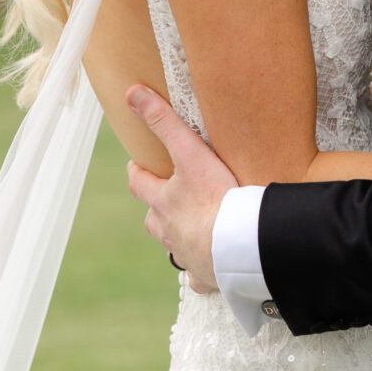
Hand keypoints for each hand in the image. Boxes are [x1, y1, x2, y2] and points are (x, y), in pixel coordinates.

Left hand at [123, 86, 236, 291]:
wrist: (239, 245)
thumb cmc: (216, 199)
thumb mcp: (190, 153)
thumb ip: (164, 121)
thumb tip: (132, 93)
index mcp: (163, 203)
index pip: (140, 185)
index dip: (138, 173)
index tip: (138, 166)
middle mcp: (169, 231)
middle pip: (153, 220)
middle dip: (156, 210)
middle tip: (166, 200)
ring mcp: (186, 256)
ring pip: (173, 247)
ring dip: (177, 238)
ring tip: (190, 230)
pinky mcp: (207, 275)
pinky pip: (198, 278)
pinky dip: (199, 273)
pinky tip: (207, 270)